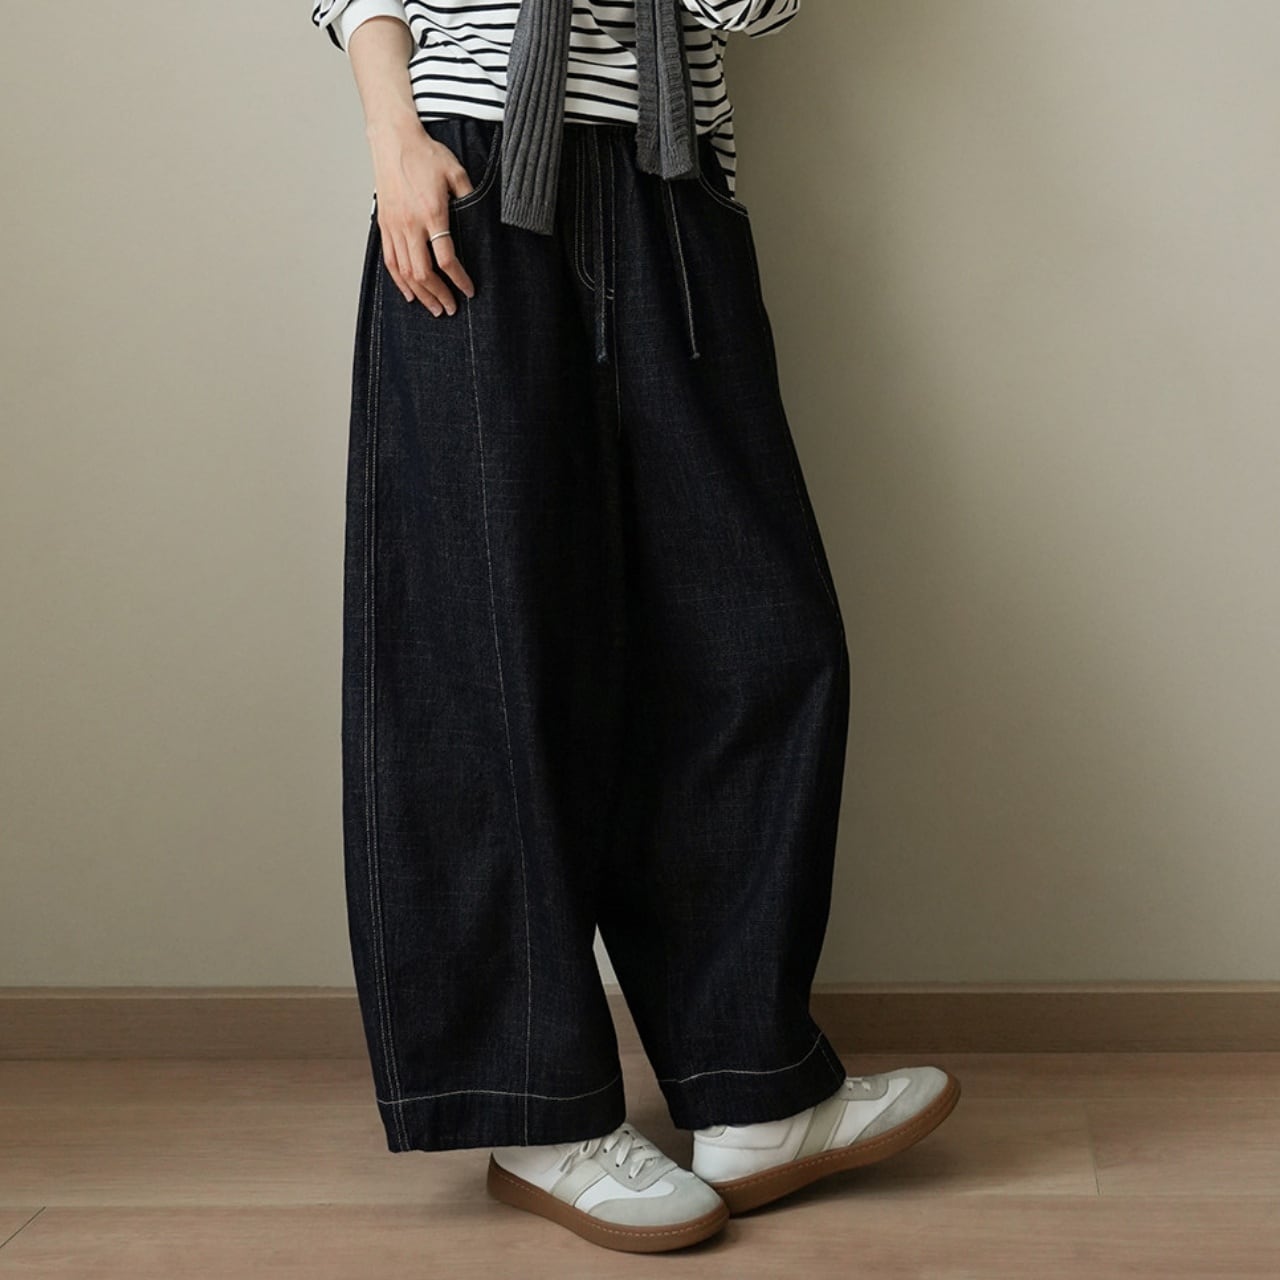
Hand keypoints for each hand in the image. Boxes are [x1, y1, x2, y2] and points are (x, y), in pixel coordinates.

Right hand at [370, 126, 477, 314]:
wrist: (393, 139)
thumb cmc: (425, 154)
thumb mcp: (456, 172)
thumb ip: (469, 198)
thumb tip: (482, 221)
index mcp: (431, 213)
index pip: (446, 259)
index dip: (459, 280)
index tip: (469, 290)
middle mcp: (410, 224)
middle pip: (423, 272)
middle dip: (439, 295)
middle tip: (451, 309)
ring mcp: (394, 226)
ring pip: (405, 272)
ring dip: (421, 294)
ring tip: (434, 308)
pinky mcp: (384, 225)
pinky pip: (390, 261)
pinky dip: (399, 281)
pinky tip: (410, 293)